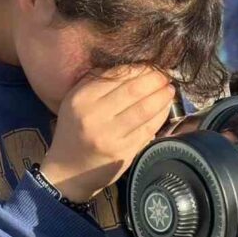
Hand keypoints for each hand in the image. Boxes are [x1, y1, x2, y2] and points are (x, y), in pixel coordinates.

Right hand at [42, 67, 173, 202]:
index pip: (116, 76)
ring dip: (162, 97)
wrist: (68, 170)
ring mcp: (110, 136)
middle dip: (155, 80)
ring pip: (144, 110)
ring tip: (169, 90)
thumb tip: (133, 67)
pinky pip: (147, 129)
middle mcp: (94, 116)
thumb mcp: (76, 102)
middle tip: (166, 76)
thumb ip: (97, 82)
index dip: (140, 68)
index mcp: (81, 99)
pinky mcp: (123, 152)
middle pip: (133, 91)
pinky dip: (160, 116)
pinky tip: (165, 108)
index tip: (152, 66)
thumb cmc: (74, 131)